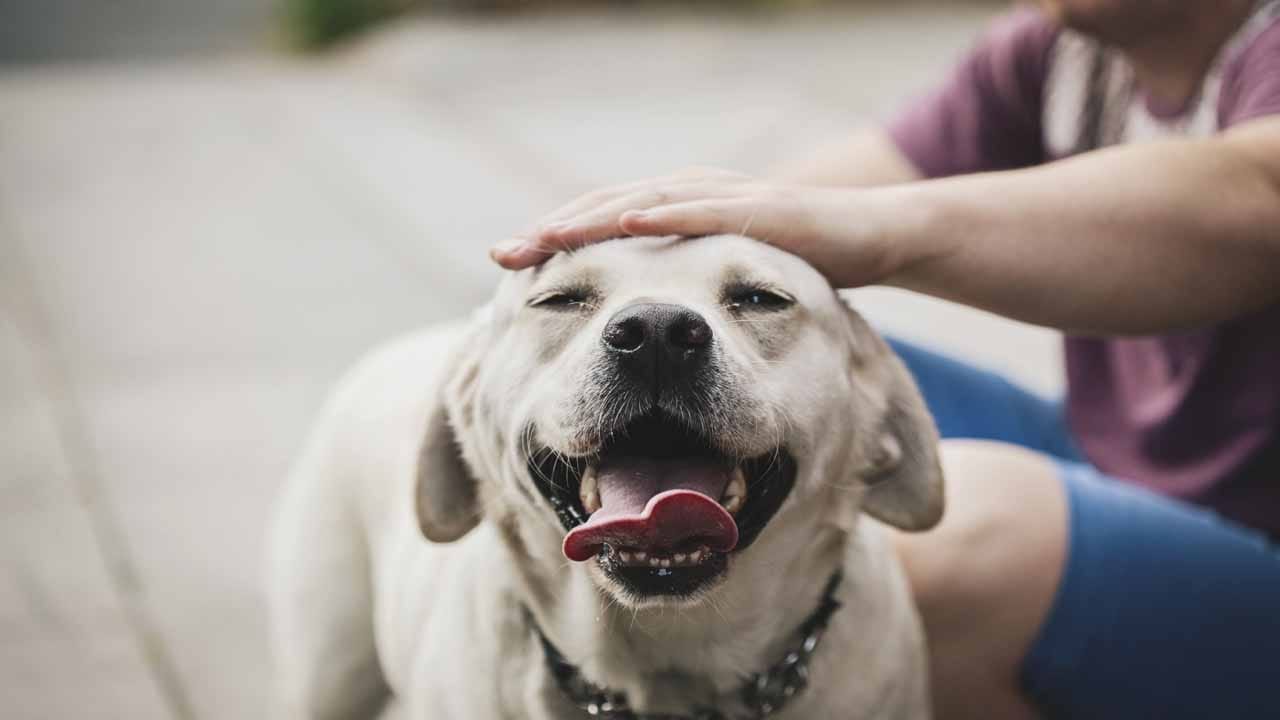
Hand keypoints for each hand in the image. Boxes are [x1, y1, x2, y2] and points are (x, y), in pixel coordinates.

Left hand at [489, 167, 911, 287]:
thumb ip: (683, 289)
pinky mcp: (763, 210)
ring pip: (644, 201)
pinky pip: (706, 210)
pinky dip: (665, 212)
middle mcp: (691, 195)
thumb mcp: (725, 281)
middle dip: (553, 231)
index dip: (554, 242)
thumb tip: (636, 324)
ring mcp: (725, 198)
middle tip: (501, 254)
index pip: (601, 224)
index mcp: (677, 211)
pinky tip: (627, 220)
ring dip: (591, 218)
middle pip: (607, 208)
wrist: (872, 238)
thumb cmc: (795, 261)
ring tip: (545, 236)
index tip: (506, 266)